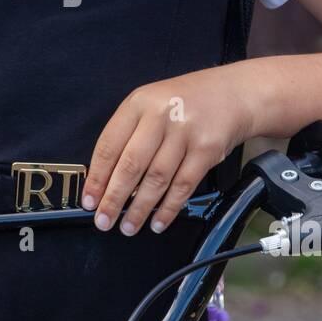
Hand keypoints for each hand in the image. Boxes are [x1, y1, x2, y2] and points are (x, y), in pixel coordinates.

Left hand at [82, 66, 254, 234]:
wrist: (233, 93)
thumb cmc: (184, 103)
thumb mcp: (150, 104)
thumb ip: (128, 135)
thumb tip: (105, 180)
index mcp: (139, 103)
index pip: (109, 145)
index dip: (97, 177)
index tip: (89, 201)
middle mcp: (160, 115)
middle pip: (131, 165)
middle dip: (114, 199)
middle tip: (103, 220)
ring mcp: (185, 132)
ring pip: (156, 179)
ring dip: (140, 209)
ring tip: (128, 226)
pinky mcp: (207, 150)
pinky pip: (183, 185)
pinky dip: (169, 208)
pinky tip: (158, 222)